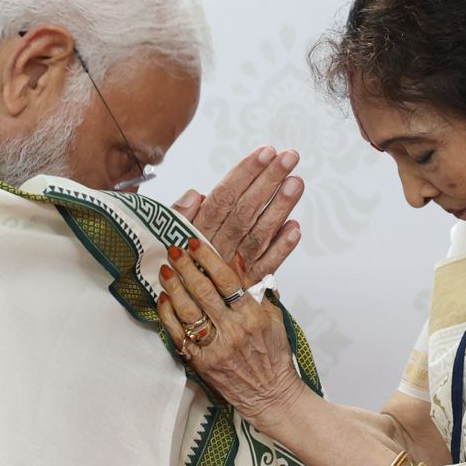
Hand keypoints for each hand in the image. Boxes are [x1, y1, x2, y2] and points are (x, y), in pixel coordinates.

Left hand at [156, 239, 306, 431]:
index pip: (227, 280)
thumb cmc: (274, 356)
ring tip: (165, 270)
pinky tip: (164, 299)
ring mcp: (215, 348)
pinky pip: (179, 336)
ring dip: (174, 288)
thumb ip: (254, 288)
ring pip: (188, 312)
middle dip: (186, 267)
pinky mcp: (202, 363)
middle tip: (173, 250)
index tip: (194, 243)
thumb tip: (236, 260)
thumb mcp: (273, 318)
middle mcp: (233, 331)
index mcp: (253, 316)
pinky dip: (168, 316)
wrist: (271, 395)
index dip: (208, 259)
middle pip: (203, 292)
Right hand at [169, 146, 302, 280]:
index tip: (265, 152)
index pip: (223, 197)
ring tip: (297, 182)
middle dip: (268, 181)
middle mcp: (217, 248)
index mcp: (197, 232)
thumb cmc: (177, 266)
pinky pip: (266, 267)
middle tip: (289, 157)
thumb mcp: (167, 237)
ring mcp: (235, 268)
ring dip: (280, 208)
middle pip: (245, 210)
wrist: (183, 313)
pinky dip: (282, 249)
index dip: (245, 173)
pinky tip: (295, 228)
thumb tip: (195, 194)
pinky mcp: (248, 286)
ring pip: (259, 234)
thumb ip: (180, 216)